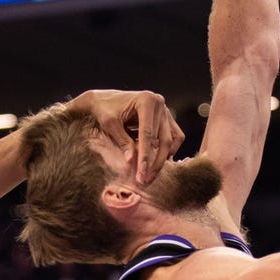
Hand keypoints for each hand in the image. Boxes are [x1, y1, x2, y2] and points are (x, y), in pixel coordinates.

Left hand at [68, 89, 183, 183]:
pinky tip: (157, 162)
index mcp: (146, 100)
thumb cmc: (105, 111)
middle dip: (155, 162)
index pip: (148, 134)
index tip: (141, 174)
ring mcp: (165, 110)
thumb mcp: (110, 125)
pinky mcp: (167, 117)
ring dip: (163, 158)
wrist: (105, 100)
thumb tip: (132, 163)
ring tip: (150, 174)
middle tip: (145, 179)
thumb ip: (123, 142)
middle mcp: (159, 103)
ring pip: (172, 140)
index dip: (145, 156)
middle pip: (163, 139)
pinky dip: (168, 150)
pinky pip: (174, 136)